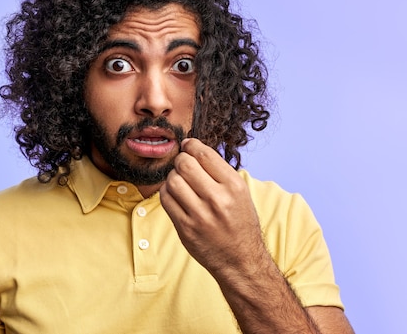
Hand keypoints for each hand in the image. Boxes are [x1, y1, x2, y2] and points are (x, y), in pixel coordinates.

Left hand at [160, 138, 265, 276]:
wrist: (240, 260)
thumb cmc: (239, 223)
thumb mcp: (240, 193)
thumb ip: (219, 172)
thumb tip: (192, 148)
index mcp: (234, 186)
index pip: (204, 154)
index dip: (191, 145)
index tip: (188, 145)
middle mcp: (218, 199)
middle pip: (185, 164)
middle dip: (181, 160)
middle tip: (183, 165)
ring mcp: (200, 215)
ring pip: (173, 180)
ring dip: (173, 177)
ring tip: (181, 182)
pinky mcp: (185, 228)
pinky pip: (166, 199)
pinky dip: (167, 192)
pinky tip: (175, 195)